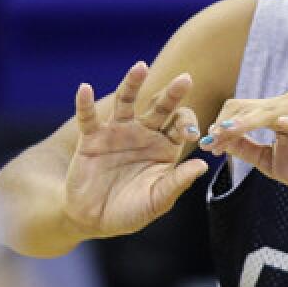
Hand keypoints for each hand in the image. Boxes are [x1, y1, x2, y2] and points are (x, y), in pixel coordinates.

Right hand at [63, 61, 209, 237]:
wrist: (93, 219)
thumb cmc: (130, 211)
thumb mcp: (156, 201)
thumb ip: (177, 183)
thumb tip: (202, 166)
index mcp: (164, 147)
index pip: (180, 126)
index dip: (187, 125)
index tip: (192, 133)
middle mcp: (143, 134)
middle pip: (160, 108)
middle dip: (172, 94)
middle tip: (185, 79)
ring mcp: (117, 132)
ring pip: (126, 102)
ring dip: (132, 84)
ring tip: (140, 67)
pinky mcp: (92, 138)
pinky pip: (88, 117)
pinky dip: (85, 103)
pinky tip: (85, 89)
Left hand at [198, 90, 287, 195]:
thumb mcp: (275, 164)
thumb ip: (249, 151)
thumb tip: (220, 141)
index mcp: (277, 112)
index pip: (243, 110)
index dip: (223, 125)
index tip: (207, 144)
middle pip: (254, 107)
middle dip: (231, 124)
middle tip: (213, 138)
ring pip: (276, 109)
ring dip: (253, 121)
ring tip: (233, 130)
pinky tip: (284, 125)